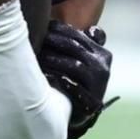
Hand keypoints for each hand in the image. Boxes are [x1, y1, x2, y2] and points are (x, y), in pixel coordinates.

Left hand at [39, 21, 116, 138]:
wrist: (81, 113)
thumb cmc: (77, 81)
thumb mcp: (85, 60)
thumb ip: (86, 44)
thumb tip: (90, 29)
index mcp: (102, 54)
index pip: (79, 36)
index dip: (60, 29)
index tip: (43, 26)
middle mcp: (103, 67)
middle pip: (75, 48)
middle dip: (54, 41)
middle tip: (36, 38)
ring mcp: (98, 85)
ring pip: (74, 66)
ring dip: (54, 59)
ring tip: (37, 56)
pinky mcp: (90, 102)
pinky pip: (73, 87)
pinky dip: (58, 79)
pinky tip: (44, 75)